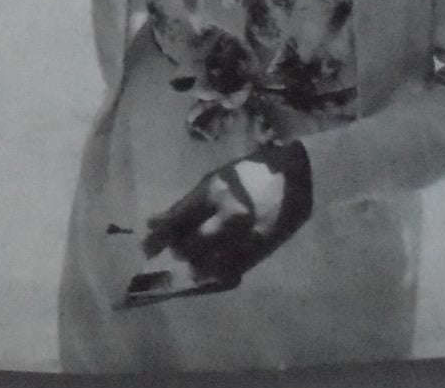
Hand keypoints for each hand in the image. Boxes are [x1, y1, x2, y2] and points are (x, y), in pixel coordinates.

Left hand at [142, 141, 311, 283]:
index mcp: (214, 190)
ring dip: (196, 265)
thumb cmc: (250, 172)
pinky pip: (235, 269)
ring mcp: (247, 234)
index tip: (145, 245)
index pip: (177, 219)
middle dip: (177, 250)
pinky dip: (218, 273)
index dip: (159, 235)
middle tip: (170, 251)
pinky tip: (211, 271)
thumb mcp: (216, 178)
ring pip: (212, 262)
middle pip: (192, 244)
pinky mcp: (262, 249)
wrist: (298, 175)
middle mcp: (229, 214)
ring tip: (190, 263)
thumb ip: (191, 202)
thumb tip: (161, 221)